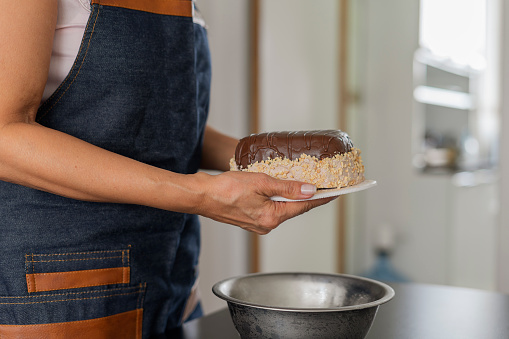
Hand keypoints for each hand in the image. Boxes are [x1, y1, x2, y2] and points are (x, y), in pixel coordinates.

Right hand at [194, 171, 335, 233]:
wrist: (202, 196)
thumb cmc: (226, 189)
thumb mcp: (261, 182)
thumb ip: (286, 188)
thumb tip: (309, 190)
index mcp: (272, 217)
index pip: (304, 206)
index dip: (321, 198)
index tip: (336, 192)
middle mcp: (267, 225)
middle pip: (295, 209)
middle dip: (309, 197)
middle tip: (323, 185)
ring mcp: (259, 225)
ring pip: (283, 209)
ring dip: (293, 198)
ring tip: (304, 185)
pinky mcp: (251, 221)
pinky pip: (272, 210)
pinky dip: (279, 200)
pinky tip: (280, 191)